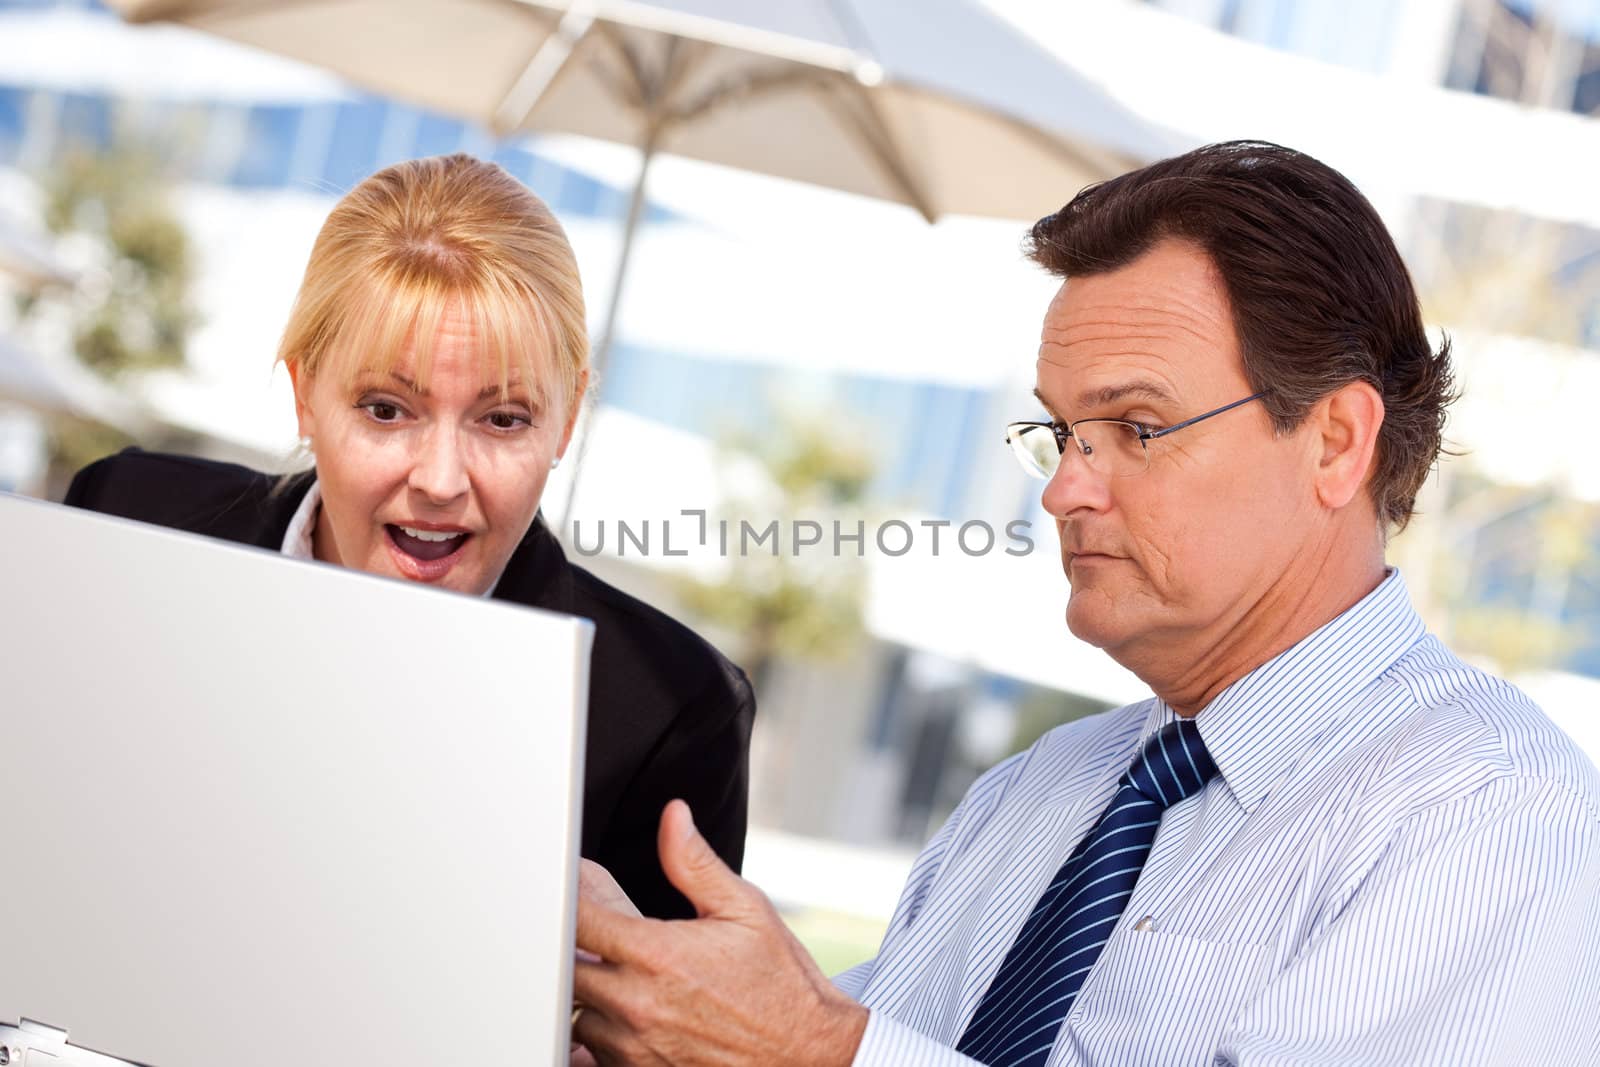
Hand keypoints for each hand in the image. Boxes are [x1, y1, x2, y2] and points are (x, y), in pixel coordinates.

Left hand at [572, 800, 868, 1066]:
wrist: (807, 1055)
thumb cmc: (779, 984)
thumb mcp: (745, 909)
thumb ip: (694, 863)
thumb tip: (673, 817)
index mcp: (657, 954)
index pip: (577, 921)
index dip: (570, 900)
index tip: (577, 891)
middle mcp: (636, 1004)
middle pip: (565, 967)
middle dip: (576, 946)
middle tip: (603, 933)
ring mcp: (633, 1047)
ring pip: (576, 1011)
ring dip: (589, 991)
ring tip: (624, 974)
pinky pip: (592, 1051)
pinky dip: (603, 1030)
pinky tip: (633, 1013)